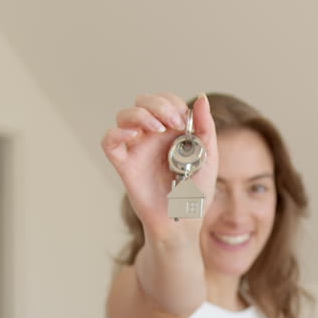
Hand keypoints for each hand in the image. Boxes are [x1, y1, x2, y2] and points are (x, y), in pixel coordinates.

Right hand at [100, 92, 219, 232]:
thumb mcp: (208, 158)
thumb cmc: (195, 192)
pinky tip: (134, 136)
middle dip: (158, 105)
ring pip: (124, 115)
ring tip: (156, 128)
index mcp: (172, 131)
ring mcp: (136, 148)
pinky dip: (117, 133)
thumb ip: (206, 128)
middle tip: (173, 124)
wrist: (181, 220)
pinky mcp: (124, 163)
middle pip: (142, 101)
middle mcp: (152, 136)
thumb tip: (200, 98)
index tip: (183, 121)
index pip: (165, 100)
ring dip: (140, 114)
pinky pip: (109, 141)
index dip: (172, 103)